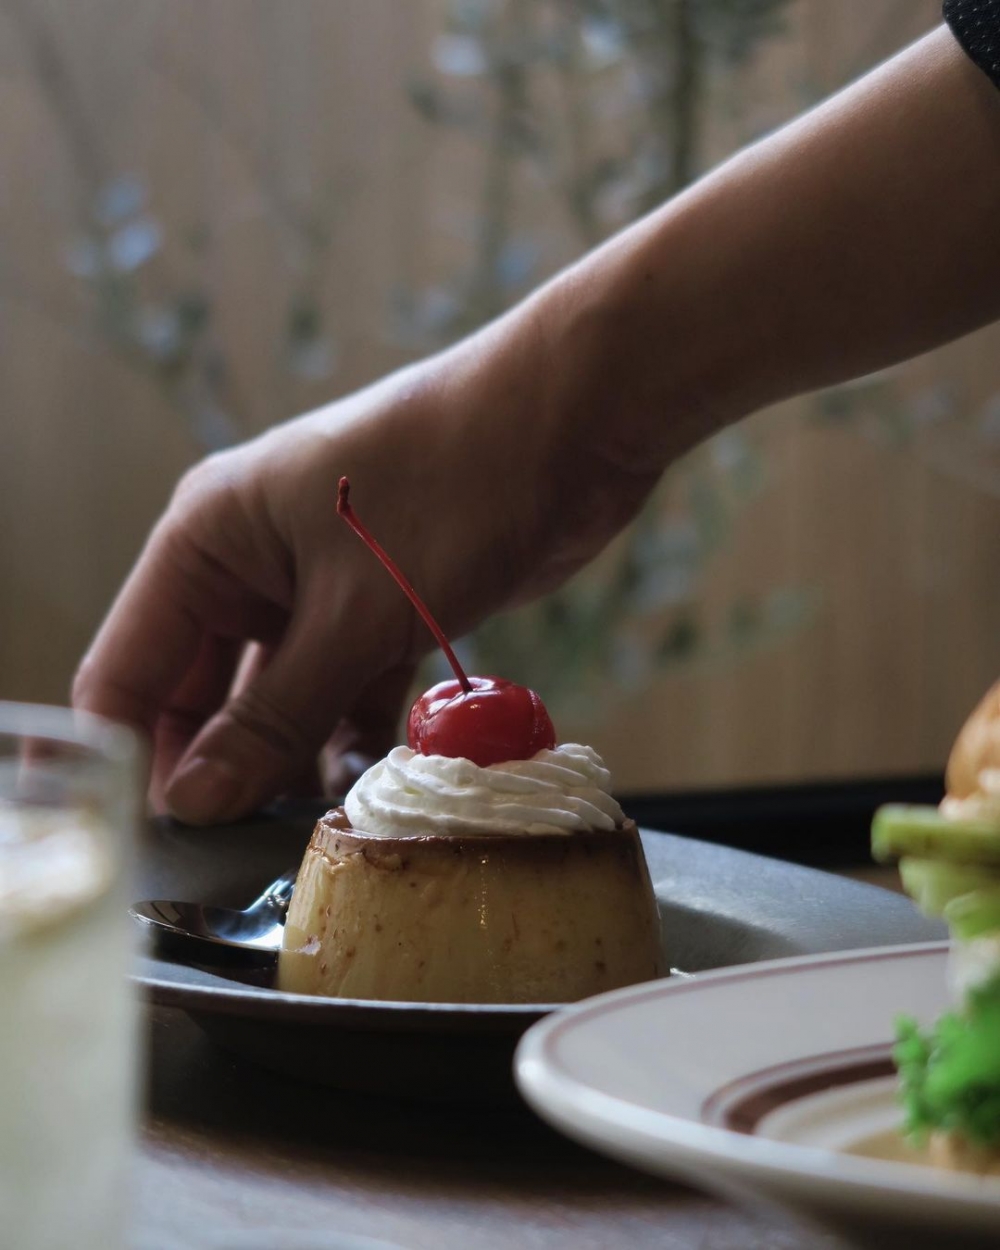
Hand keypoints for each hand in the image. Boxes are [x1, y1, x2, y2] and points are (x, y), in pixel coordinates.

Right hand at [71, 321, 641, 823]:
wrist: (574, 422)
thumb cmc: (454, 487)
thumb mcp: (356, 614)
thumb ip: (273, 714)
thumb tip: (192, 803)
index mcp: (208, 540)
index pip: (129, 669)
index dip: (134, 759)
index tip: (165, 845)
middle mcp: (250, 563)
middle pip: (201, 693)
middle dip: (219, 770)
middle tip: (242, 855)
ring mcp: (318, 587)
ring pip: (278, 699)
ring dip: (291, 762)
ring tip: (310, 835)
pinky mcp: (381, 608)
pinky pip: (344, 692)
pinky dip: (353, 738)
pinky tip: (370, 790)